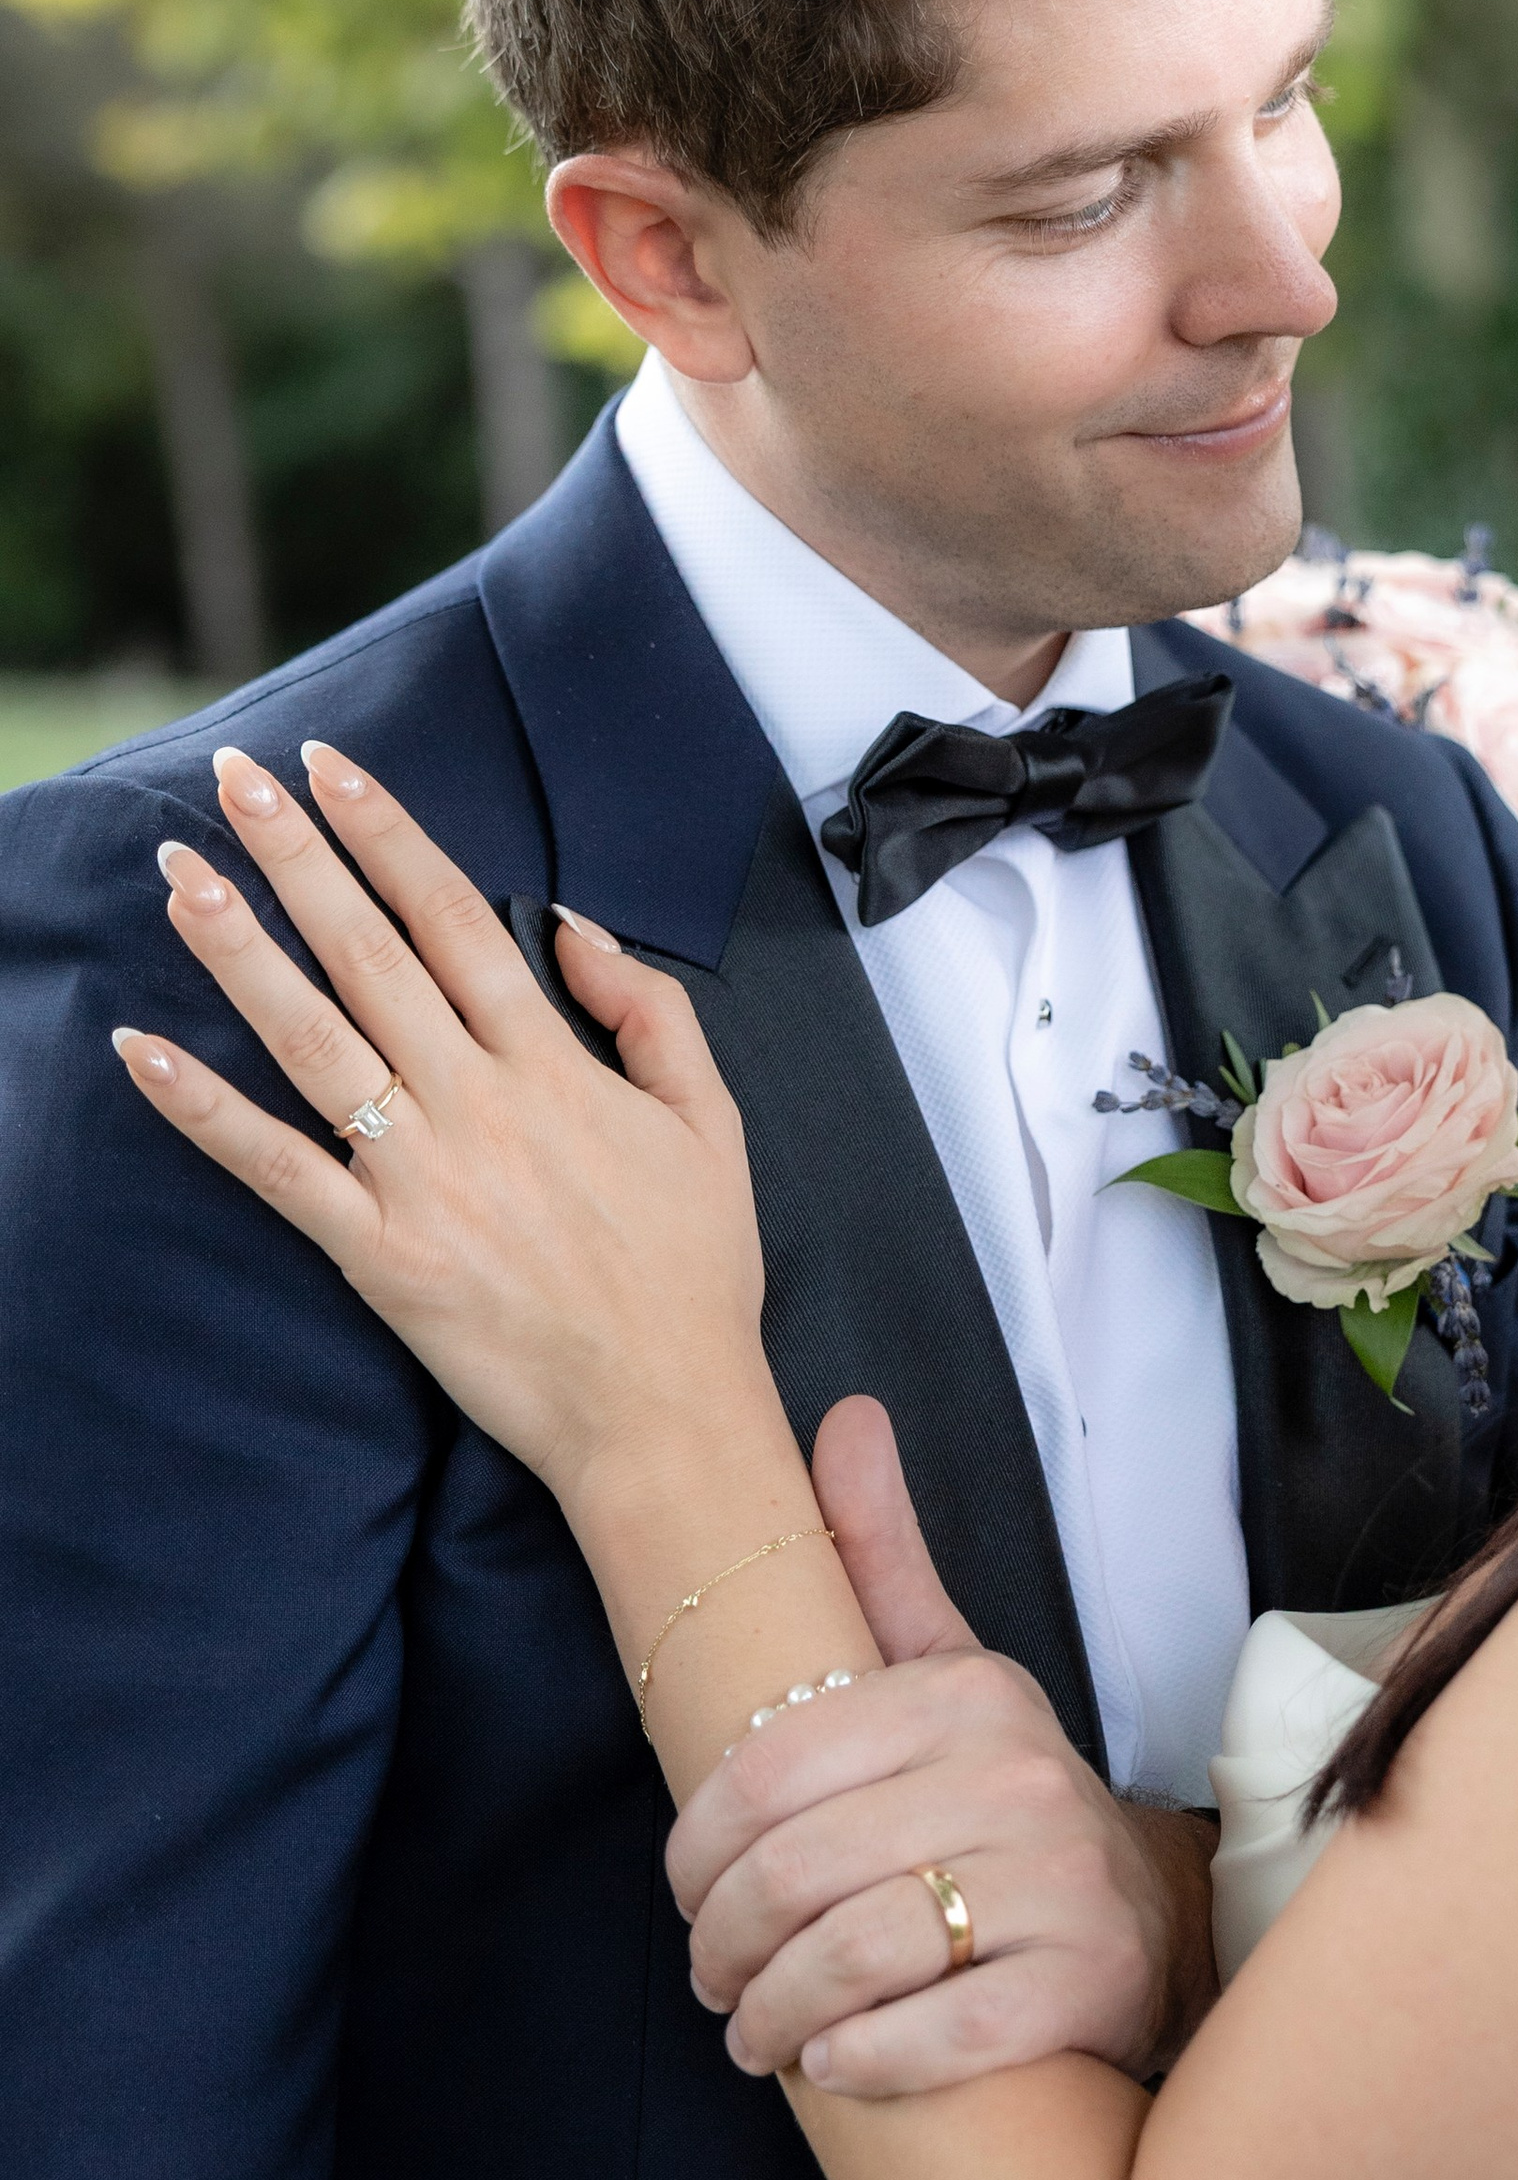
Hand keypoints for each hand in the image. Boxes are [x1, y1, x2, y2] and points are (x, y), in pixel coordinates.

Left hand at [113, 740, 780, 1517]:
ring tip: (182, 876)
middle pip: (368, 952)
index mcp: (553, 1064)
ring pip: (312, 1038)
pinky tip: (146, 1049)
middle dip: (297, 856)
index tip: (331, 769)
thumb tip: (574, 929)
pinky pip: (276, 1169)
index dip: (387, 835)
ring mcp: (421, 1176)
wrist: (665, 1410)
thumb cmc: (694, 1272)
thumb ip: (648, 1012)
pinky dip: (204, 1109)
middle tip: (235, 779)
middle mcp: (479, 1102)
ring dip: (239, 949)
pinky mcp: (377, 1254)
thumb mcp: (710, 1120)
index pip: (453, 916)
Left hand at [665, 1397, 1219, 2098]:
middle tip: (711, 1975)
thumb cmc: (1003, 1796)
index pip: (772, 1766)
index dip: (699, 1842)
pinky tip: (830, 2061)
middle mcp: (1018, 1776)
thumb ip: (880, 1557)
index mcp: (966, 1695)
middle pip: (800, 1871)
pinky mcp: (1081, 1986)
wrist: (1152, 1915)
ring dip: (774, 2012)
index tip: (685, 1889)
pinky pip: (936, 2033)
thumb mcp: (948, 1671)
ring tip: (753, 2028)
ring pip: (855, 1957)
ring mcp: (1057, 1884)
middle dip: (724, 1942)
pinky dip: (861, 2058)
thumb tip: (845, 1414)